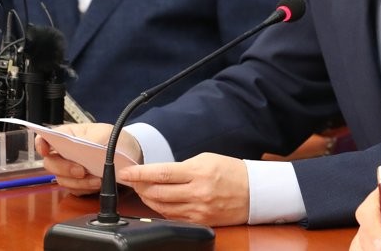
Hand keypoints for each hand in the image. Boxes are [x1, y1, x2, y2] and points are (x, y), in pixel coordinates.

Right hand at [33, 123, 141, 195]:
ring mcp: (71, 169)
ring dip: (78, 182)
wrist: (132, 154)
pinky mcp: (79, 183)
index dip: (40, 144)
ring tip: (97, 179)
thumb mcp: (107, 134)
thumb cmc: (117, 139)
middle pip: (50, 163)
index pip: (46, 137)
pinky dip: (84, 189)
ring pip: (62, 179)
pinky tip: (97, 184)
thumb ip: (90, 141)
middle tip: (81, 170)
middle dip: (64, 169)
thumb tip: (81, 150)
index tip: (45, 150)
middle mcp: (66, 153)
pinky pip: (74, 190)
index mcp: (69, 136)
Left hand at [117, 152, 249, 225]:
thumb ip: (183, 167)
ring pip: (162, 207)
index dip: (140, 174)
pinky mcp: (201, 221)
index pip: (162, 173)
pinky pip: (173, 218)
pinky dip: (162, 209)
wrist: (255, 191)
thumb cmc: (232, 172)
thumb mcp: (207, 160)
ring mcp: (198, 210)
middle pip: (157, 192)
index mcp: (199, 172)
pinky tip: (158, 202)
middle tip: (131, 180)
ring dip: (148, 199)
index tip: (126, 172)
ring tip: (143, 190)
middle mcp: (197, 192)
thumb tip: (160, 174)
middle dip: (139, 186)